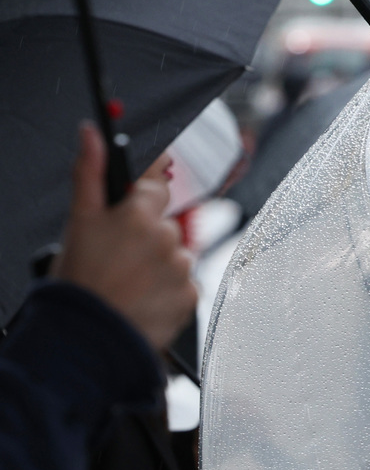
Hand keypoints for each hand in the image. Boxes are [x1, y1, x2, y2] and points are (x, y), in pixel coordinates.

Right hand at [52, 123, 197, 351]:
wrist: (90, 337)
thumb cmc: (80, 281)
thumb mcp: (78, 221)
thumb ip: (90, 171)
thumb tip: (92, 132)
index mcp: (140, 214)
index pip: (156, 185)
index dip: (144, 194)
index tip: (137, 200)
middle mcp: (167, 238)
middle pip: (162, 225)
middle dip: (144, 237)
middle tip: (117, 258)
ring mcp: (181, 267)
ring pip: (173, 255)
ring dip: (156, 264)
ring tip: (127, 282)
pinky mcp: (191, 295)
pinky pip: (182, 284)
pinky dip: (166, 290)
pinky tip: (142, 298)